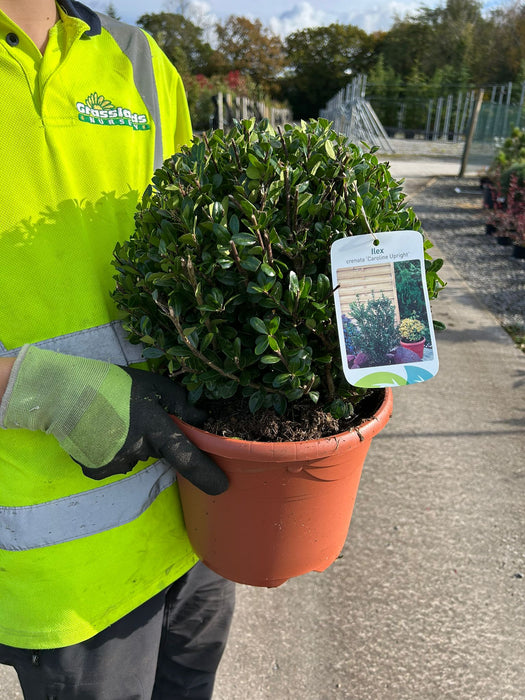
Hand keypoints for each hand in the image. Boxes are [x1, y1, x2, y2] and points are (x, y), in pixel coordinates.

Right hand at [0, 346, 227, 494]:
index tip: (221, 488)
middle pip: (157, 452)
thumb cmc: (114, 384)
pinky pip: (115, 463)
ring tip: (114, 420)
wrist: (64, 392)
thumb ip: (181, 403)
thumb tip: (201, 420)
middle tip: (135, 416)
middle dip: (154, 439)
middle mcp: (138, 450)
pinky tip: (102, 432)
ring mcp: (117, 463)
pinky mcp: (97, 470)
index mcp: (155, 428)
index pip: (187, 458)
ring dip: (132, 443)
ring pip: (136, 457)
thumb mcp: (154, 384)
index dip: (206, 475)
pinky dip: (112, 451)